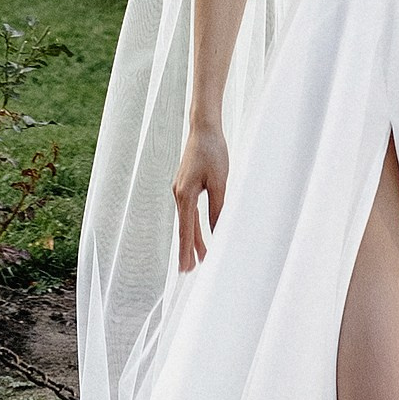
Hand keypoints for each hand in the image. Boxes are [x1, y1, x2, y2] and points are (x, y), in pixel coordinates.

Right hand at [173, 123, 228, 273]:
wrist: (203, 128)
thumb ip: (217, 208)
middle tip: (192, 271)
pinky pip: (188, 211)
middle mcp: (178, 194)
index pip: (186, 231)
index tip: (186, 269)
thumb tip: (217, 230)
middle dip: (189, 250)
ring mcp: (180, 189)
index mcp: (185, 195)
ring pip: (186, 220)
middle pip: (185, 228)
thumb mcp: (220, 182)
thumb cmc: (213, 152)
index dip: (186, 251)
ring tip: (200, 256)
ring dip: (192, 238)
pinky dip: (192, 224)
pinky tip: (197, 230)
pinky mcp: (185, 184)